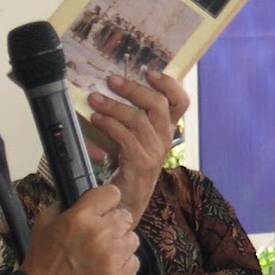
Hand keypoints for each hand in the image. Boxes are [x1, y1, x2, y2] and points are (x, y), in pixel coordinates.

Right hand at [20, 183, 141, 274]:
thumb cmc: (42, 258)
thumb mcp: (45, 222)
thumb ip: (66, 205)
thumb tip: (87, 198)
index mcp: (81, 217)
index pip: (112, 193)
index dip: (106, 201)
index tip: (102, 208)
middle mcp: (101, 234)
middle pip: (126, 216)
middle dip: (114, 223)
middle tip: (102, 234)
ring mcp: (113, 257)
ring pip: (132, 239)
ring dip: (120, 244)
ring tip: (105, 253)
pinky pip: (133, 262)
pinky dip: (123, 264)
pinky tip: (108, 268)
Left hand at [87, 71, 189, 227]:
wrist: (124, 202)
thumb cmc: (125, 166)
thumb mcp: (129, 136)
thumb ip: (126, 116)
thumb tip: (103, 89)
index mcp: (165, 129)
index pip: (180, 102)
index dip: (169, 84)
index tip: (150, 72)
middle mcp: (164, 139)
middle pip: (159, 104)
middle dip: (134, 89)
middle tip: (111, 79)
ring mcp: (155, 152)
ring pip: (139, 119)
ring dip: (113, 106)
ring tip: (94, 99)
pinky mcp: (141, 163)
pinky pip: (126, 137)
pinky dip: (109, 124)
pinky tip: (95, 119)